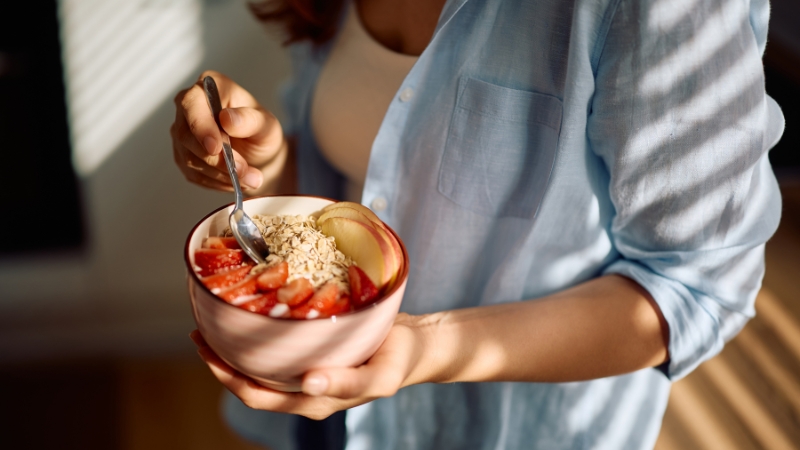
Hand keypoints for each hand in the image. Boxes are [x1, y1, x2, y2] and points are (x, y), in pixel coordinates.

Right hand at [171, 70, 285, 192]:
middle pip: (187, 135)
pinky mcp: (183, 155)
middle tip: (243, 171)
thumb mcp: (267, 125)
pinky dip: (216, 181)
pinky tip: (235, 180)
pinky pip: (193, 173)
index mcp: (210, 87)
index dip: (201, 126)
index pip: (192, 103)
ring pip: (189, 158)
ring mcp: (183, 132)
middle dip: (216, 159)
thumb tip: (228, 119)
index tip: (216, 147)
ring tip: (249, 179)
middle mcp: (189, 107)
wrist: (260, 156)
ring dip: (220, 174)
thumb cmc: (262, 133)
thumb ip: (250, 120)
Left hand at [190, 313, 431, 419]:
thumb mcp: (380, 376)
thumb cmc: (400, 361)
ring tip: (216, 317)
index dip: (226, 377)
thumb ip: (347, 383)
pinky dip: (259, 331)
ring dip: (235, 345)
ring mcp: (307, 370)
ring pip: (260, 363)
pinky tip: (254, 308)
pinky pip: (277, 346)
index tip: (206, 348)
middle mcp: (302, 387)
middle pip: (248, 380)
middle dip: (219, 360)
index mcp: (312, 399)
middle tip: (199, 328)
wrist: (416, 344)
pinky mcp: (314, 350)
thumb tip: (309, 383)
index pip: (256, 396)